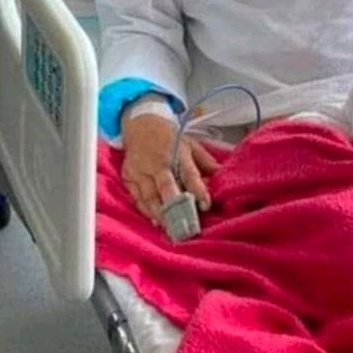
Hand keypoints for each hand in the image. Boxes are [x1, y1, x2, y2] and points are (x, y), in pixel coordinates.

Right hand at [121, 111, 218, 225]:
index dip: (198, 190)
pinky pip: (137, 198)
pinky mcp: (129, 178)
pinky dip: (146, 210)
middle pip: (167, 187)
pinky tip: (156, 221)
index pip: (189, 174)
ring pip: (150, 196)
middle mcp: (158, 163)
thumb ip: (206, 162)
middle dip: (176, 207)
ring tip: (172, 229)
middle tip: (186, 225)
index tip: (206, 205)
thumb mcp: (191, 144)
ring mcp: (141, 171)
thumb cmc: (169, 137)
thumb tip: (223, 176)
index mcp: (177, 153)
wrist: (141, 124)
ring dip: (161, 214)